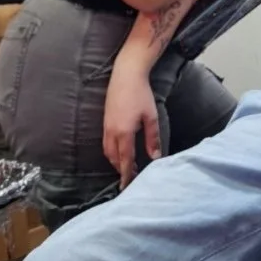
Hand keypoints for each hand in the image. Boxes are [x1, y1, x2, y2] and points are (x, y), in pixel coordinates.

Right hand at [102, 58, 160, 188]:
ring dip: (116, 161)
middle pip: (114, 158)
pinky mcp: (105, 120)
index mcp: (123, 133)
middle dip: (121, 169)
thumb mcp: (151, 117)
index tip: (128, 185)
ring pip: (108, 151)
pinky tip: (120, 151)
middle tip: (131, 177)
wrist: (126, 74)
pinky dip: (111, 152)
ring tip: (126, 167)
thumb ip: (152, 138)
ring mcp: (106, 126)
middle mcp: (112, 132)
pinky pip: (105, 142)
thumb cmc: (141, 94)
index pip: (125, 160)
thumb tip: (155, 157)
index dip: (127, 175)